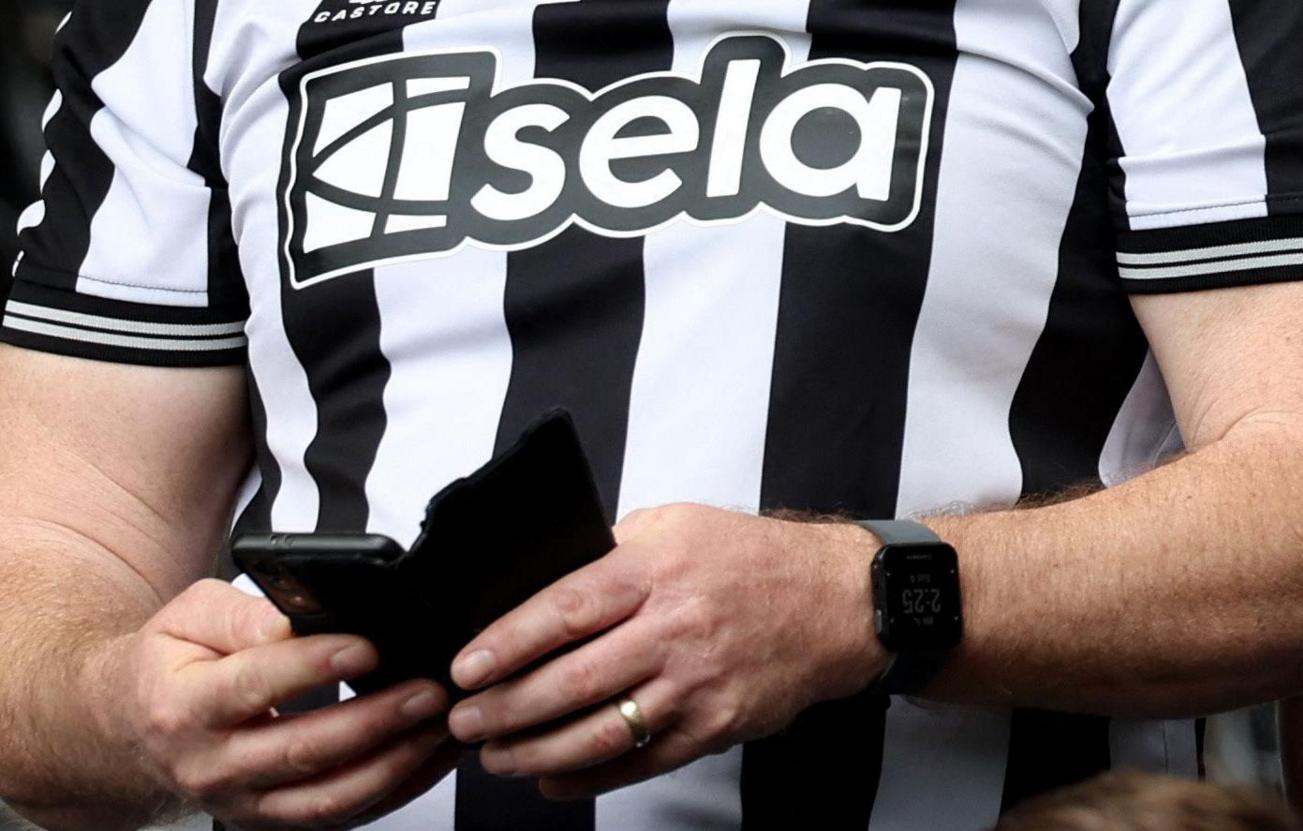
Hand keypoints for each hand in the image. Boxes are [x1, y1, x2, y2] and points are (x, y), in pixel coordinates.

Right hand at [104, 578, 457, 827]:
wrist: (130, 727)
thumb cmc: (167, 667)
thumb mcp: (187, 617)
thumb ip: (242, 613)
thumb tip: (295, 617)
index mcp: (185, 707)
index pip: (254, 685)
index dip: (314, 665)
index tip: (367, 646)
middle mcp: (211, 764)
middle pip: (301, 751)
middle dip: (375, 722)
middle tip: (428, 690)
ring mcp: (242, 800)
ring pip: (326, 798)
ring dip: (395, 764)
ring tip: (440, 724)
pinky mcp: (271, 818)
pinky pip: (340, 815)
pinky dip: (395, 789)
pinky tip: (431, 757)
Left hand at [445, 506, 885, 800]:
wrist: (837, 602)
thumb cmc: (753, 562)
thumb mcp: (679, 526)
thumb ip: (610, 552)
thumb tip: (535, 587)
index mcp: (660, 569)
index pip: (565, 610)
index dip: (506, 643)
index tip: (465, 667)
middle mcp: (678, 626)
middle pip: (572, 680)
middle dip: (503, 708)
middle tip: (465, 720)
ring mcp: (697, 682)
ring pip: (599, 730)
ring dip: (534, 751)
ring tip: (496, 755)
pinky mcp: (714, 724)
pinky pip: (639, 762)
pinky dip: (587, 777)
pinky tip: (552, 778)